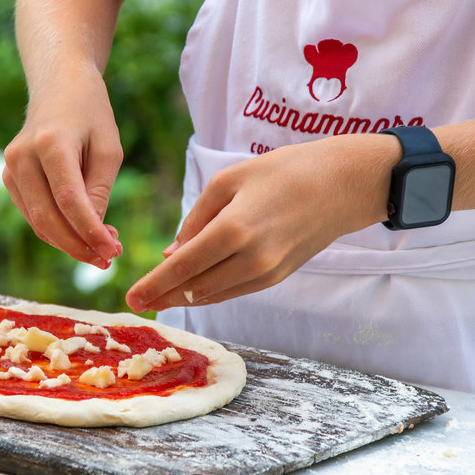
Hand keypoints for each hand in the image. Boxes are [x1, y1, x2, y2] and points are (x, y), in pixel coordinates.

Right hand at [3, 65, 122, 267]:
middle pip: (48, 218)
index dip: (90, 232)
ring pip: (38, 222)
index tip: (113, 252)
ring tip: (101, 246)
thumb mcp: (109, 148)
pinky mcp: (8, 177)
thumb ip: (99, 192)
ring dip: (69, 242)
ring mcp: (10, 167)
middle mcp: (22, 156)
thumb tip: (94, 235)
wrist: (58, 84)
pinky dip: (57, 229)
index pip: (69, 201)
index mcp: (50, 143)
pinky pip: (33, 214)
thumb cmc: (91, 113)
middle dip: (79, 246)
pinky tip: (82, 231)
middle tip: (108, 259)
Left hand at [126, 133, 400, 311]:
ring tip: (158, 300)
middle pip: (194, 288)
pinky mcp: (277, 277)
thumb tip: (172, 254)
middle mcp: (250, 259)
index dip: (153, 285)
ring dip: (184, 299)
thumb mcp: (229, 180)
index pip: (183, 267)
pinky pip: (233, 292)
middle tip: (139, 303)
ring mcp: (267, 273)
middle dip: (163, 297)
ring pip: (213, 295)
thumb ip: (196, 219)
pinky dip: (209, 293)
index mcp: (234, 229)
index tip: (131, 298)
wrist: (343, 185)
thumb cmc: (282, 171)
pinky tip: (191, 291)